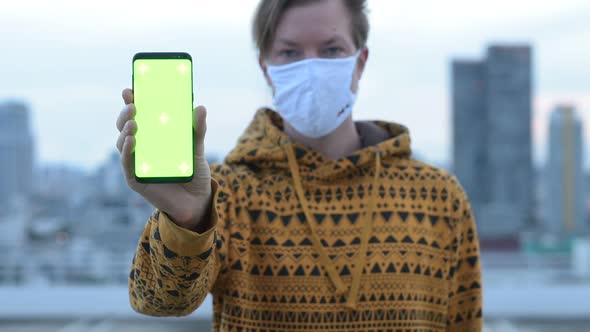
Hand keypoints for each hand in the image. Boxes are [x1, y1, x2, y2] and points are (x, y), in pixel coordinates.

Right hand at [116, 88, 212, 230]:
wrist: (197, 202)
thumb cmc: (194, 173)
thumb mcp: (198, 149)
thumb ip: (198, 130)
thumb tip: (200, 107)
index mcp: (153, 136)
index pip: (138, 115)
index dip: (131, 101)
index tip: (130, 88)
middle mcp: (141, 147)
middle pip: (125, 126)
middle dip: (126, 113)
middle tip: (133, 104)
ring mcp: (136, 163)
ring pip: (122, 142)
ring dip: (125, 130)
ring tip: (133, 121)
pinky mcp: (136, 179)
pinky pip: (127, 163)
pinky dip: (127, 151)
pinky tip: (132, 140)